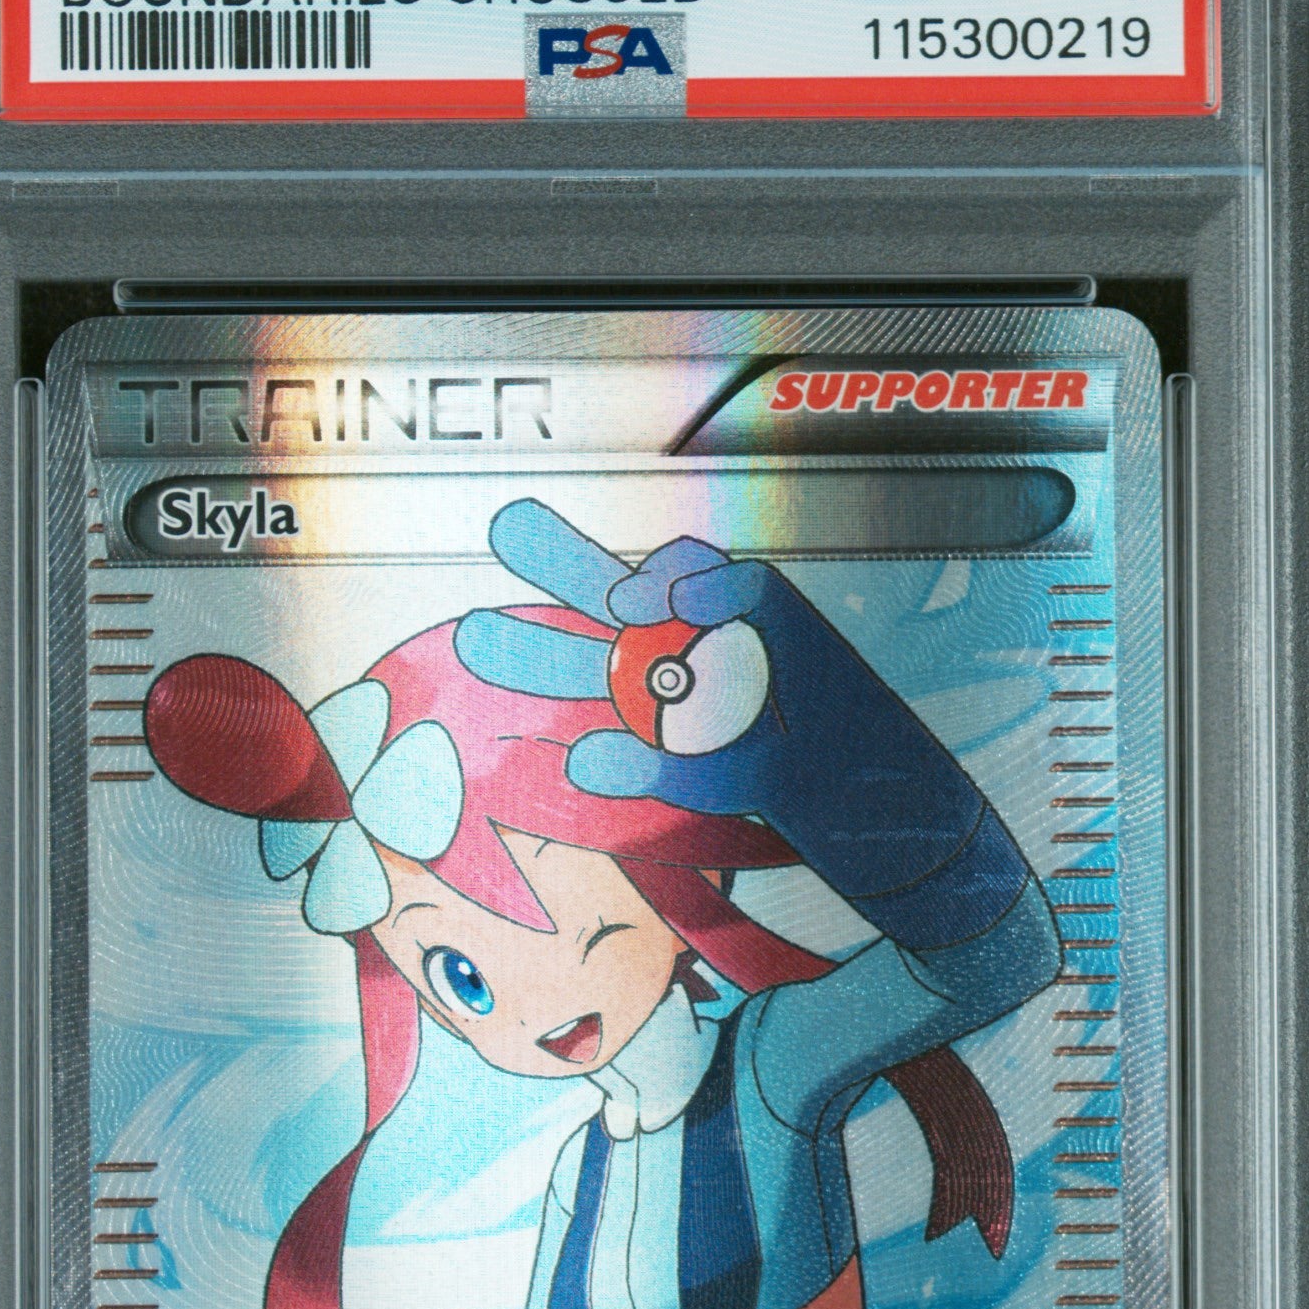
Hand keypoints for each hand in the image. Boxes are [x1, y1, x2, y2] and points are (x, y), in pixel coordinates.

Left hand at [454, 500, 809, 814]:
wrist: (840, 765)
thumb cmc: (760, 765)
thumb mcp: (695, 782)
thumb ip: (641, 772)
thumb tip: (580, 763)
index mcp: (630, 680)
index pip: (567, 651)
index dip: (521, 642)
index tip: (467, 632)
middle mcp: (661, 636)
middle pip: (598, 585)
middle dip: (552, 554)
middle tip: (506, 526)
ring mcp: (709, 612)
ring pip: (665, 572)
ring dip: (644, 579)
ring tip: (624, 608)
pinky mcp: (760, 599)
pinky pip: (734, 581)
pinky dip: (711, 586)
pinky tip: (687, 603)